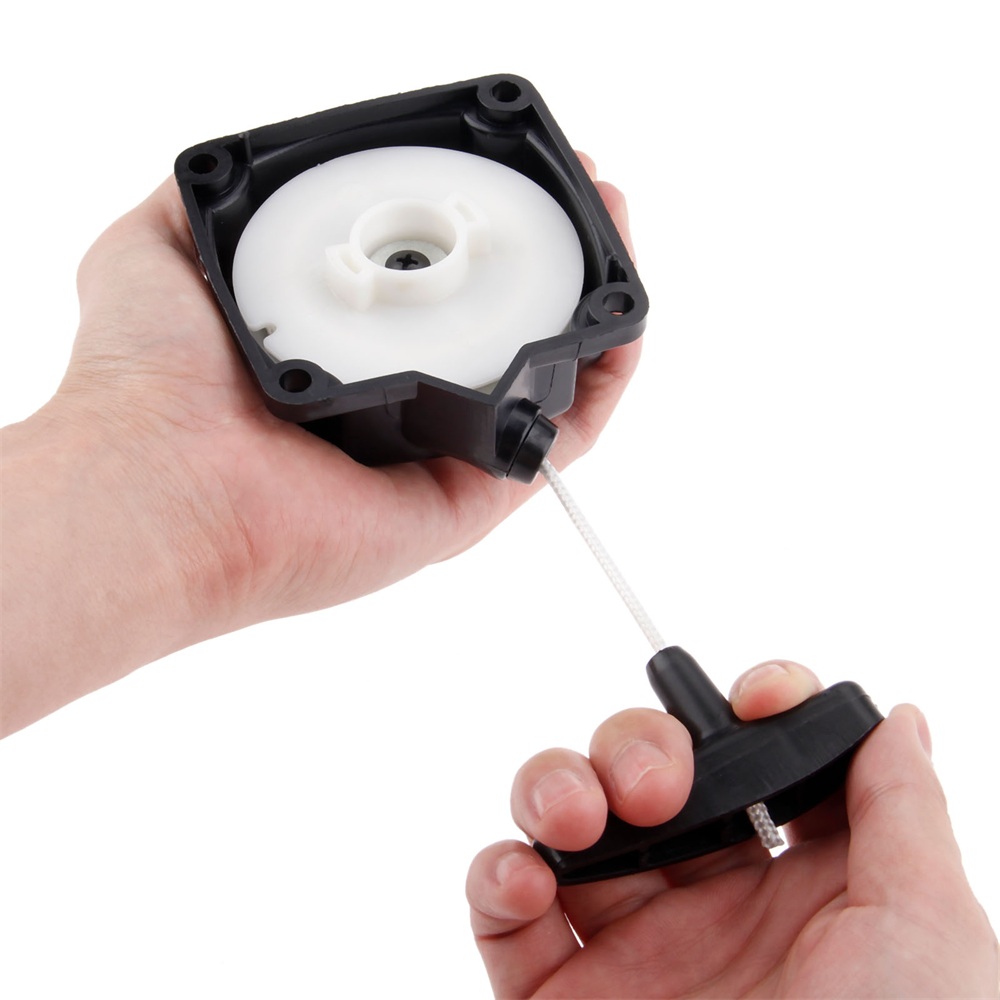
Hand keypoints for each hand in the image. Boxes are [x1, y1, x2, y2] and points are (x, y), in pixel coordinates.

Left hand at [1, 156, 637, 734]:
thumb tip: (228, 174)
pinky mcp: (475, 494)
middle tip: (583, 195)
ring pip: (545, 378)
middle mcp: (401, 402)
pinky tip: (624, 318)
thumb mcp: (158, 254)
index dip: (480, 233)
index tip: (505, 175)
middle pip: (503, 328)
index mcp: (344, 355)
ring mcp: (443, 451)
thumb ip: (196, 209)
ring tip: (616, 230)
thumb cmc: (150, 385)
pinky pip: (561, 439)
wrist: (164, 486)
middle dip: (553, 257)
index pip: (434, 291)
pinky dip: (605, 381)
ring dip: (594, 306)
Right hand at [467, 661, 998, 996]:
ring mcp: (630, 949)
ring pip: (568, 824)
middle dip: (640, 743)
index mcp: (804, 889)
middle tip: (658, 785)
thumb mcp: (930, 936)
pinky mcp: (556, 997)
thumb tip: (899, 718)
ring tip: (578, 819)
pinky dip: (498, 872)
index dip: (752, 707)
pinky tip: (526, 875)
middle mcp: (712, 907)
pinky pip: (503, 912)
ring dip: (557, 786)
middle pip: (652, 775)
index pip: (760, 764)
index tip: (757, 696)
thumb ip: (903, 814)